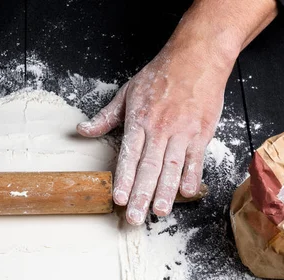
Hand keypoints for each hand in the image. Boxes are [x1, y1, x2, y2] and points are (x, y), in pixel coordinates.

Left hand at [77, 41, 232, 224]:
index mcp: (139, 121)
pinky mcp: (201, 132)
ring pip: (171, 167)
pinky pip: (196, 159)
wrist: (197, 57)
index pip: (129, 156)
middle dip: (141, 195)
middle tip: (134, 217)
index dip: (123, 179)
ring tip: (159, 212)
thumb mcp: (127, 92)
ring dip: (165, 192)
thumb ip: (105, 117)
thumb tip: (83, 130)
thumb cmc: (161, 75)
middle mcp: (160, 130)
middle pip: (148, 168)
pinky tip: (187, 192)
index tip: (117, 198)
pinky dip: (192, 176)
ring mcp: (182, 132)